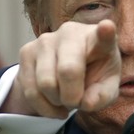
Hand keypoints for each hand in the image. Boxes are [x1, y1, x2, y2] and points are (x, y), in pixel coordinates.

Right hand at [4, 20, 120, 117]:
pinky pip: (30, 90)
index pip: (103, 35)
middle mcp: (70, 33)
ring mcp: (45, 40)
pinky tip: (53, 103)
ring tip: (64, 99)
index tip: (107, 27)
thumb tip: (86, 103)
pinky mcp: (26, 51)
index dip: (105, 32)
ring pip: (45, 84)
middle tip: (77, 101)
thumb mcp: (105, 88)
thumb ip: (102, 96)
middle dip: (72, 97)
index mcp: (97, 39)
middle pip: (67, 71)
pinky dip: (43, 106)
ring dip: (56, 102)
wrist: (67, 72)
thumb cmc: (93, 74)